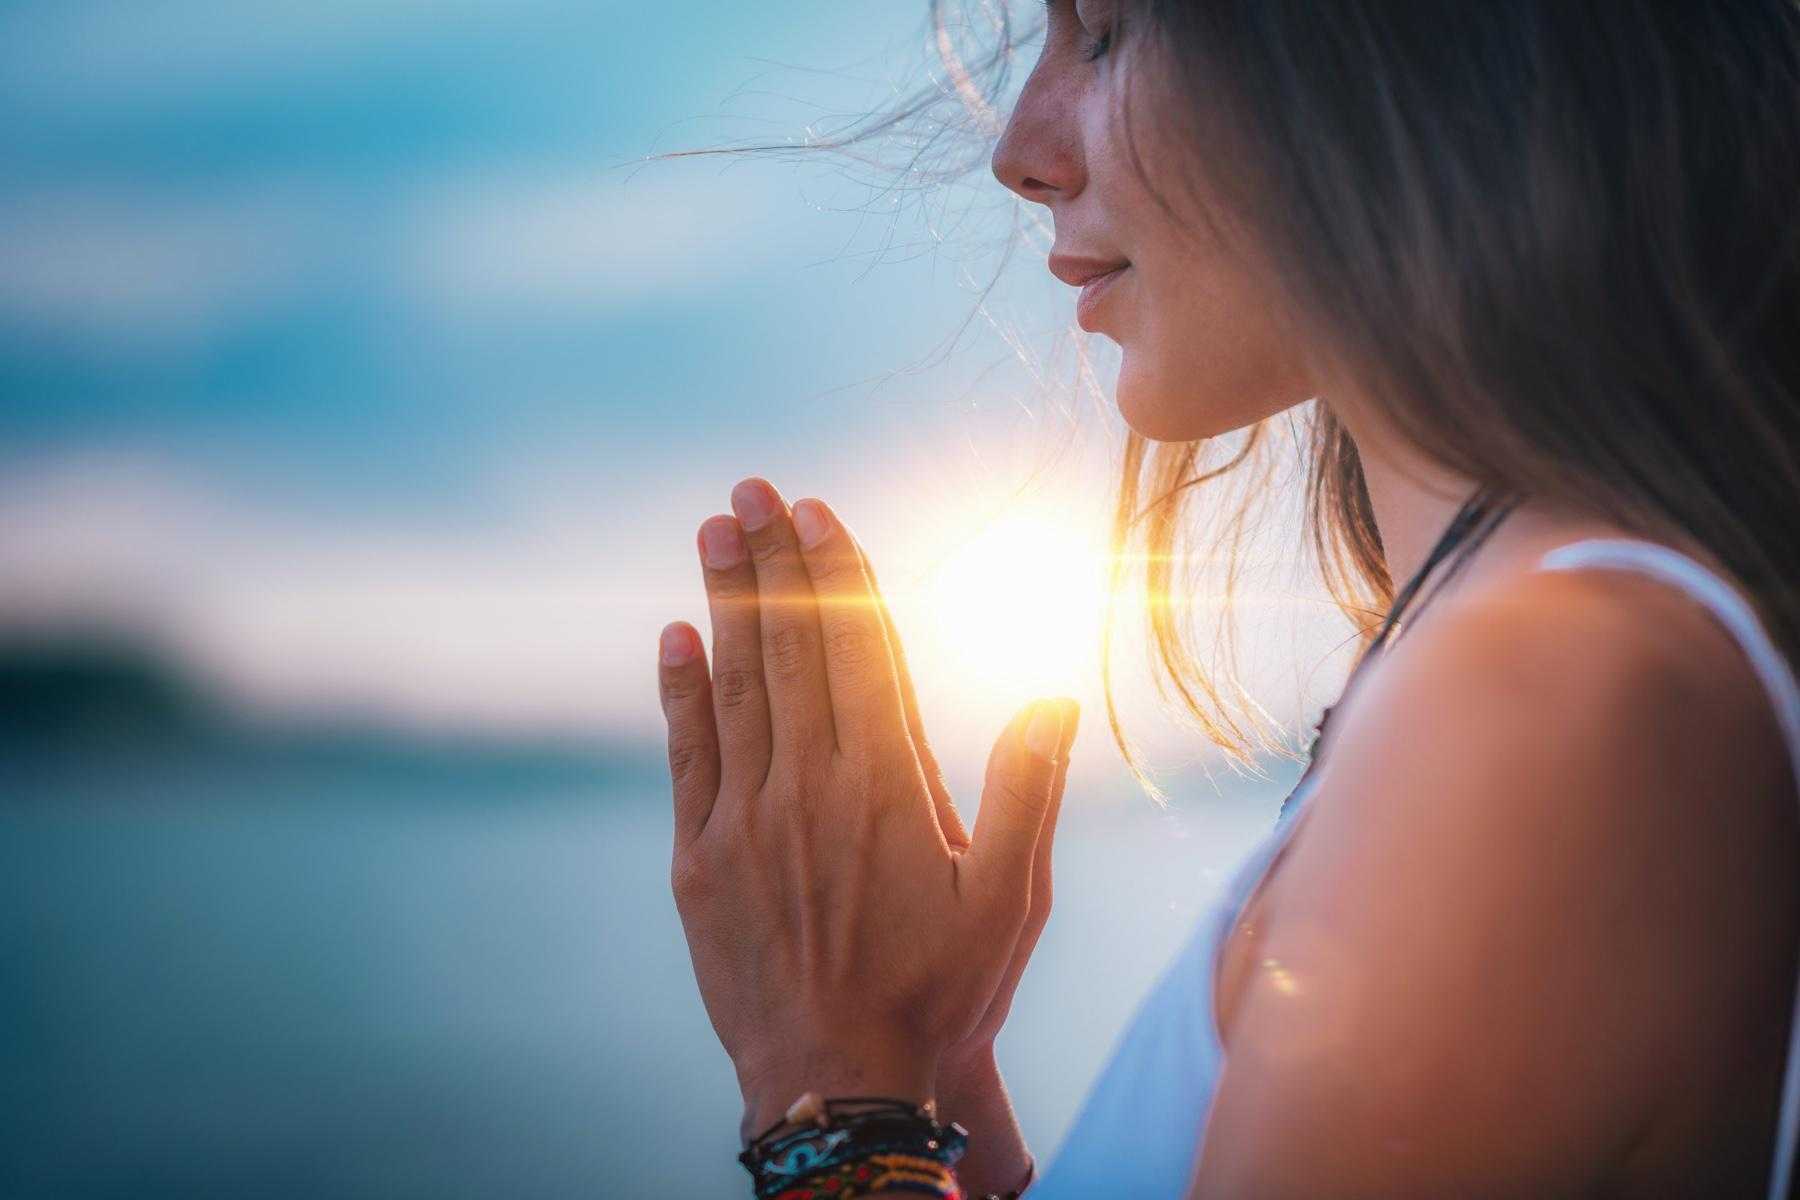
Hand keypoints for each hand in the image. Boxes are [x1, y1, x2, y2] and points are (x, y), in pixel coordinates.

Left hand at [656, 477, 1077, 1138]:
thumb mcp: (1012, 899)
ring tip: (714, 532)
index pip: (859, 650)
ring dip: (724, 602)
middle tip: (750, 489)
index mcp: (888, 784)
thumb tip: (1052, 692)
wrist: (841, 1089)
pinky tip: (674, 636)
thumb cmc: (941, 994)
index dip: (836, 572)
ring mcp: (747, 820)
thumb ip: (1028, 789)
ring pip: (736, 687)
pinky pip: (688, 755)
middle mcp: (811, 786)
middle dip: (772, 561)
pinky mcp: (700, 859)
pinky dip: (680, 691)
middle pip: (790, 648)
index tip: (817, 509)